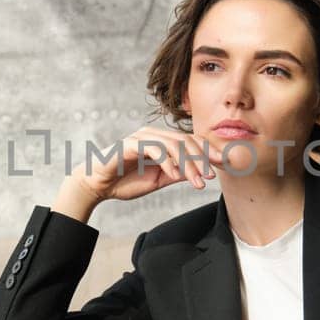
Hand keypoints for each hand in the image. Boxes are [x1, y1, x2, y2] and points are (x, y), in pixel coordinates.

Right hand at [54, 126, 223, 222]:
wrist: (96, 185)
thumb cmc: (124, 181)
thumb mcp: (158, 179)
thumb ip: (177, 173)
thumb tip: (200, 172)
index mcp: (161, 141)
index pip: (190, 141)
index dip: (208, 152)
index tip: (223, 165)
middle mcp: (153, 134)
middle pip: (186, 141)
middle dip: (203, 158)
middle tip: (212, 175)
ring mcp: (142, 137)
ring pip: (174, 145)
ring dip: (189, 163)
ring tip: (198, 180)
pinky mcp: (131, 144)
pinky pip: (155, 149)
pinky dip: (168, 162)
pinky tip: (176, 175)